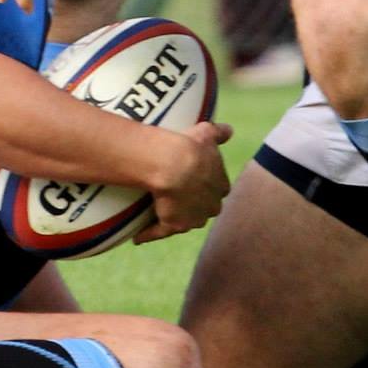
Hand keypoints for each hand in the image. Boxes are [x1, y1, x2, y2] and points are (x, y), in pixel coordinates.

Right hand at [132, 121, 234, 244]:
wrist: (172, 163)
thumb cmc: (190, 146)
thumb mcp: (205, 133)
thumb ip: (218, 133)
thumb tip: (229, 130)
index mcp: (221, 185)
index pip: (218, 188)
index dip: (207, 184)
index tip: (197, 178)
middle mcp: (211, 206)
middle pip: (206, 208)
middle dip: (197, 204)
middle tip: (180, 195)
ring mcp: (193, 218)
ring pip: (187, 221)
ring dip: (178, 218)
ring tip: (162, 212)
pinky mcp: (174, 225)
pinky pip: (160, 232)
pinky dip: (149, 234)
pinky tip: (138, 238)